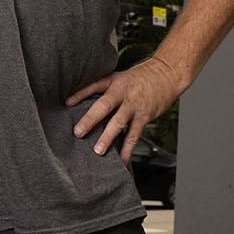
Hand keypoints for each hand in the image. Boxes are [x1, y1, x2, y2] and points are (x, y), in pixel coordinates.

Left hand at [66, 56, 185, 161]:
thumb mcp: (121, 77)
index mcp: (114, 80)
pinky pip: (134, 135)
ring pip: (119, 122)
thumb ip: (106, 90)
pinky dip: (127, 149)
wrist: (167, 74)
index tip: (66, 103)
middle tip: (78, 132)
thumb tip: (85, 106)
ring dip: (107, 137)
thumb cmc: (141, 77)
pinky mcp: (144, 116)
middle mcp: (123, 92)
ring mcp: (134, 105)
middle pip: (104, 105)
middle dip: (90, 119)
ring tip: (98, 151)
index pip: (94, 86)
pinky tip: (121, 159)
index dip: (80, 94)